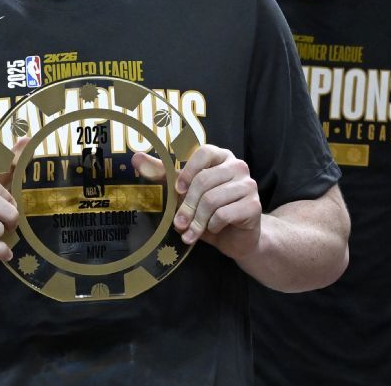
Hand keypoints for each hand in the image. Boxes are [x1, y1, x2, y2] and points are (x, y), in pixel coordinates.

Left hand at [135, 144, 261, 257]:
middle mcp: (238, 166)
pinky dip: (212, 226)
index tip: (178, 190)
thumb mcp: (184, 192)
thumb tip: (136, 158)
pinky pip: (224, 214)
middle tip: (178, 223)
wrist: (237, 237)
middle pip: (204, 180)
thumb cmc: (208, 210)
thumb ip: (163, 174)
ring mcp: (249, 184)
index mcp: (221, 156)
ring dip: (197, 221)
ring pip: (212, 200)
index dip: (187, 171)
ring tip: (190, 232)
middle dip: (187, 206)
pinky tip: (213, 230)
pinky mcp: (254, 205)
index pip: (203, 152)